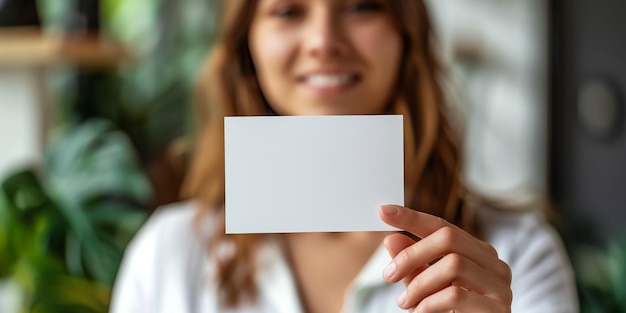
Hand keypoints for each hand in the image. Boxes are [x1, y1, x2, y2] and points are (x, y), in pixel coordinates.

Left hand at [379, 204, 511, 312]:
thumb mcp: (425, 287)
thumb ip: (412, 265)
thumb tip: (390, 239)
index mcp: (478, 253)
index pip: (443, 227)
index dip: (412, 218)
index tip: (383, 211)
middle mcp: (493, 264)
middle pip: (449, 238)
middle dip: (412, 254)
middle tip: (389, 274)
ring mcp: (499, 286)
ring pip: (454, 264)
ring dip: (419, 284)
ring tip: (405, 303)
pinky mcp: (497, 308)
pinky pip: (456, 295)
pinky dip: (430, 303)